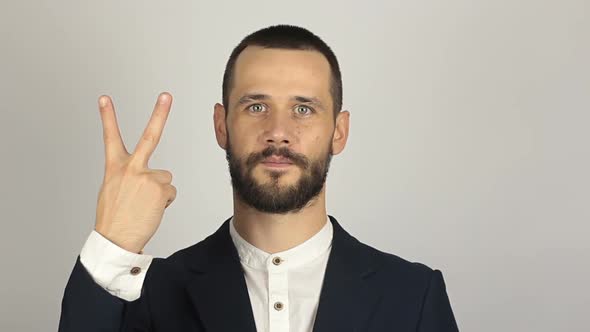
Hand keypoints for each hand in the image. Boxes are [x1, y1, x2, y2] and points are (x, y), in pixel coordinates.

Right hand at [94, 92, 176, 253]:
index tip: (105, 98)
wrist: (116, 238)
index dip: (107, 117)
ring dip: (159, 192)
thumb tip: (145, 178)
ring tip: (145, 205)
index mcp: (115, 167)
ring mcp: (147, 176)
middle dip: (159, 114)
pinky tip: (151, 210)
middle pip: (149, 136)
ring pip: (165, 178)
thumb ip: (127, 176)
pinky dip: (164, 202)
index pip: (110, 137)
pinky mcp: (160, 188)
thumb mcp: (112, 189)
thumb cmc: (113, 217)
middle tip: (166, 95)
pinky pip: (170, 192)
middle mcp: (131, 167)